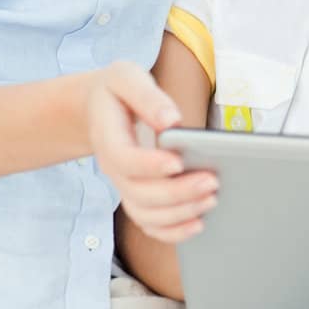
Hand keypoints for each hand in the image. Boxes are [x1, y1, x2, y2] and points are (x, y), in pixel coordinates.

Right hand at [86, 61, 218, 243]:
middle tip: (212, 182)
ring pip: (145, 215)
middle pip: (139, 194)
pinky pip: (149, 224)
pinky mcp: (137, 196)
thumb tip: (172, 120)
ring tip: (211, 200)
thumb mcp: (126, 77)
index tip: (178, 161)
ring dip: (179, 214)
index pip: (125, 159)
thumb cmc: (116, 92)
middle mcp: (114, 168)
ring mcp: (124, 185)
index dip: (150, 165)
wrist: (96, 109)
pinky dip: (172, 231)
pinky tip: (198, 223)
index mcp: (109, 137)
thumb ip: (147, 96)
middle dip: (177, 192)